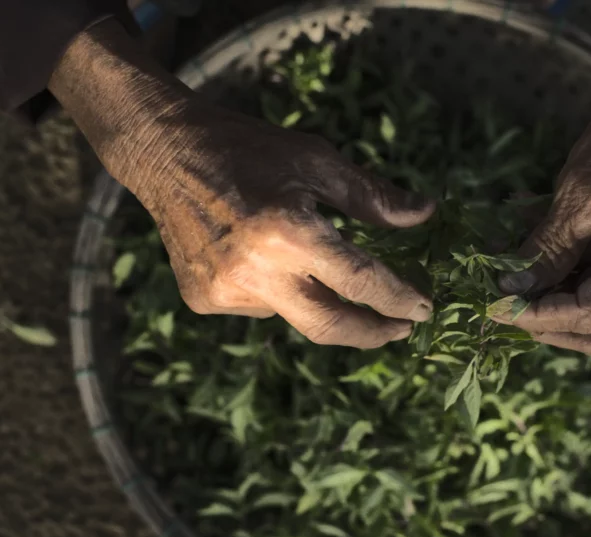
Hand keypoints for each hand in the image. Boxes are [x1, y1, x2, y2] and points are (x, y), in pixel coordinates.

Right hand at [50, 20, 434, 348]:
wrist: (165, 154)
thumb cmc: (248, 149)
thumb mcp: (316, 160)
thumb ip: (371, 196)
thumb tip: (425, 214)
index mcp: (289, 232)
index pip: (360, 281)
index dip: (398, 299)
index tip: (424, 308)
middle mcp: (256, 271)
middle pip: (330, 326)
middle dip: (372, 333)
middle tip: (400, 329)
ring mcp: (225, 291)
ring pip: (294, 314)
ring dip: (314, 295)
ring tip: (296, 251)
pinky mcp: (204, 299)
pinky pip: (260, 307)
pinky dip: (275, 289)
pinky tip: (256, 254)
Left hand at [492, 9, 590, 356]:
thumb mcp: (580, 194)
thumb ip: (548, 249)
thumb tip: (512, 288)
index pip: (589, 316)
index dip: (536, 317)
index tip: (493, 307)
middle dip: (548, 323)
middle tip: (504, 302)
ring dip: (552, 298)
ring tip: (510, 270)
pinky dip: (564, 272)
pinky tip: (531, 245)